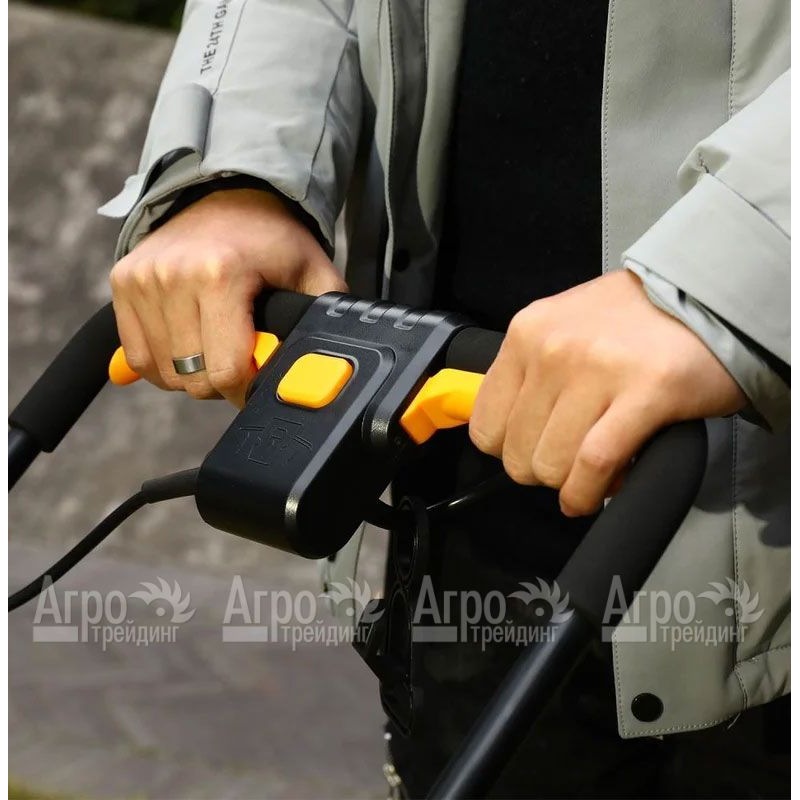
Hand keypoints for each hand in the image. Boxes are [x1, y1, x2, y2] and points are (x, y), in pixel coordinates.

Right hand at [110, 188, 345, 405]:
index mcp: (221, 274)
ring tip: (216, 347)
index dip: (246, 389)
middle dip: (221, 382)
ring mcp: (143, 278)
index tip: (259, 380)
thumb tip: (321, 372)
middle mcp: (173, 275)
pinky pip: (137, 355)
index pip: (224, 370)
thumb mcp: (314, 276)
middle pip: (192, 377)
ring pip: (162, 372)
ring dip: (191, 373)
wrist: (230, 193)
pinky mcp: (123, 282)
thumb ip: (320, 322)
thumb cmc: (274, 240)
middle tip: (241, 360)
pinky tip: (189, 346)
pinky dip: (162, 364)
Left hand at [469, 270, 745, 515]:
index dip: (508, 451)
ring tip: (593, 472)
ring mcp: (597, 371)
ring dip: (570, 484)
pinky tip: (596, 494)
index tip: (532, 451)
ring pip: (552, 464)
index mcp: (527, 333)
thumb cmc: (636, 318)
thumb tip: (507, 429)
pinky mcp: (644, 394)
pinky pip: (594, 466)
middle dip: (543, 470)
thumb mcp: (563, 325)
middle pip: (517, 452)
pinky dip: (589, 493)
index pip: (485, 423)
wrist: (710, 297)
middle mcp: (553, 349)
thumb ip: (530, 370)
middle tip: (570, 461)